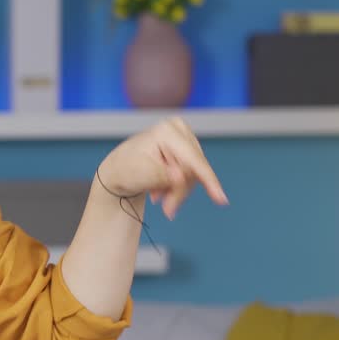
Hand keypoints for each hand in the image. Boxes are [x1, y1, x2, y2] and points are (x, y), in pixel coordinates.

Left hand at [97, 116, 227, 219]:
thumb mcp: (143, 176)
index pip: (192, 160)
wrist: (117, 169)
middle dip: (180, 192)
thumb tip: (181, 177)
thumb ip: (165, 177)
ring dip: (177, 191)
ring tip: (158, 197)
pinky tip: (161, 190)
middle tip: (167, 210)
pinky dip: (177, 185)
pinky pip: (191, 173)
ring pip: (194, 174)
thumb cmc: (125, 170)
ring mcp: (183, 137)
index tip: (221, 199)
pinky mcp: (186, 147)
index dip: (208, 181)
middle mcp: (178, 129)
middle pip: (194, 170)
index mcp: (166, 132)